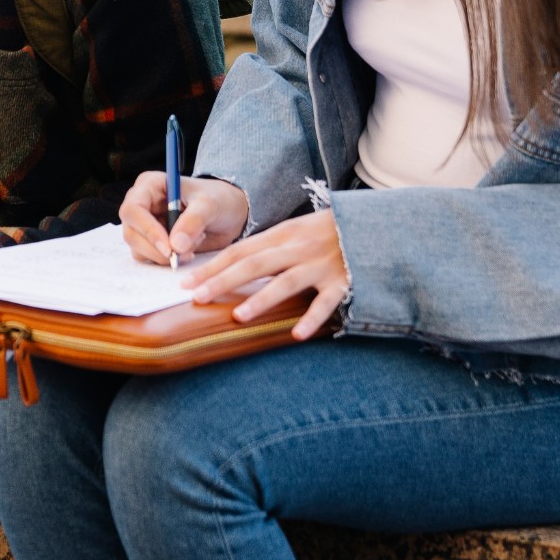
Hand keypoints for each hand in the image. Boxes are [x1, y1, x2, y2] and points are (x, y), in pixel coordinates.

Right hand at [119, 172, 248, 264]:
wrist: (228, 213)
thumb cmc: (217, 199)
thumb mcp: (210, 205)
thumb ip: (194, 221)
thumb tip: (175, 246)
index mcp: (149, 186)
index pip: (133, 209)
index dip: (147, 230)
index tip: (169, 247)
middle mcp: (141, 205)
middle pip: (131, 233)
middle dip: (156, 249)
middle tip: (183, 255)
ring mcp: (144, 225)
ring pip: (138, 249)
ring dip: (164, 256)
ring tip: (191, 247)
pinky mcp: (151, 242)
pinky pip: (149, 258)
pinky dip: (167, 260)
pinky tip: (188, 251)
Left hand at [179, 209, 348, 340]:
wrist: (372, 224)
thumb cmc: (328, 231)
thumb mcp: (295, 231)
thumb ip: (267, 248)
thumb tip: (230, 266)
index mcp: (282, 234)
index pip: (240, 251)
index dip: (212, 267)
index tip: (186, 282)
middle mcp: (297, 248)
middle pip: (254, 265)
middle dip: (223, 280)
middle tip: (196, 297)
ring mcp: (320, 264)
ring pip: (286, 281)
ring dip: (261, 299)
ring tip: (238, 316)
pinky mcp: (343, 281)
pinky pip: (326, 302)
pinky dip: (312, 318)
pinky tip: (297, 335)